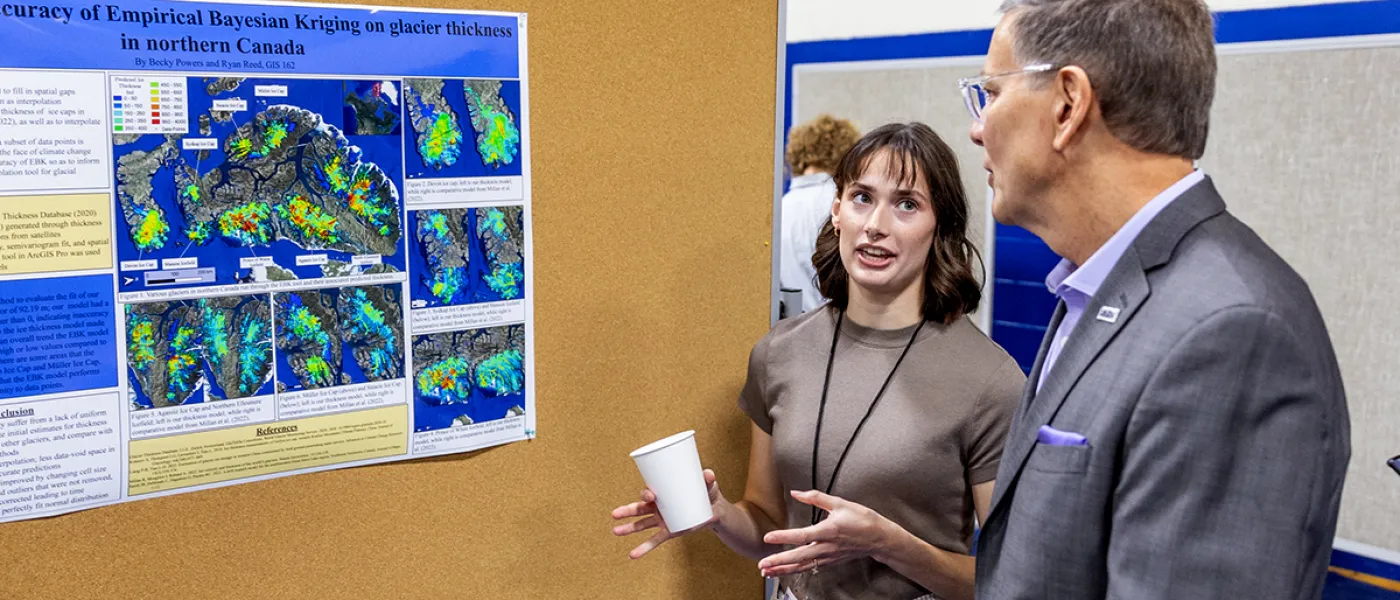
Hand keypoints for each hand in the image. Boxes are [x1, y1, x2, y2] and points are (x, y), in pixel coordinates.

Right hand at [610, 468, 722, 558]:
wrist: (714, 509)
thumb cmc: (706, 492)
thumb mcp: (707, 484)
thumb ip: (708, 478)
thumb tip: (708, 474)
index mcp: (663, 493)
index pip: (649, 492)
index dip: (646, 494)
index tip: (650, 495)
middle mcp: (658, 506)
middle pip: (639, 508)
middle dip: (627, 511)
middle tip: (615, 514)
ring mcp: (662, 520)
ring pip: (641, 524)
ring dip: (628, 528)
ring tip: (616, 531)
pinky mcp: (668, 532)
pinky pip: (654, 541)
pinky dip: (643, 548)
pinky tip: (633, 554)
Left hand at [756, 490, 895, 577]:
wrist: (880, 538)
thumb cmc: (862, 519)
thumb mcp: (840, 503)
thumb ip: (816, 498)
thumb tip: (796, 493)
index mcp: (828, 530)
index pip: (801, 535)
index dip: (783, 537)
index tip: (768, 537)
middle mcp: (827, 547)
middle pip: (799, 557)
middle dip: (779, 562)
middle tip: (762, 565)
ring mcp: (829, 557)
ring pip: (803, 566)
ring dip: (784, 570)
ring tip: (767, 572)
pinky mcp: (830, 562)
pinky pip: (810, 568)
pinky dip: (796, 571)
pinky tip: (785, 571)